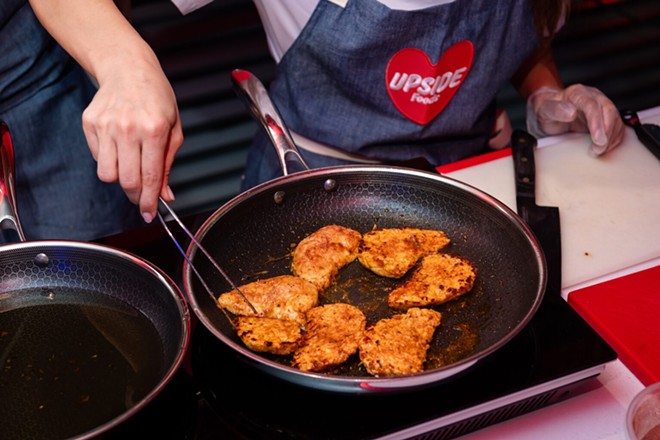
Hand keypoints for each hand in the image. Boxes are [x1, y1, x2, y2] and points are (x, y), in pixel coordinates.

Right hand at [82, 56, 182, 222]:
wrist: (127, 68)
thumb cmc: (156, 97)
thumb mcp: (174, 128)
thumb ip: (168, 163)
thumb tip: (165, 194)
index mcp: (154, 130)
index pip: (150, 177)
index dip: (150, 201)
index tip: (150, 214)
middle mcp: (128, 129)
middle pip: (126, 181)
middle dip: (136, 196)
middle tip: (142, 197)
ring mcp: (106, 126)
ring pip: (107, 174)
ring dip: (120, 179)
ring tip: (131, 168)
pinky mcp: (89, 124)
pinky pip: (97, 158)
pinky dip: (109, 162)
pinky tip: (120, 149)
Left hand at [526, 84, 623, 155]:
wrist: (546, 113)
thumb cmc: (545, 111)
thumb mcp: (544, 110)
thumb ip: (555, 109)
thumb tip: (571, 113)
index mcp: (577, 94)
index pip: (592, 105)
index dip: (597, 122)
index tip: (597, 139)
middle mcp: (592, 97)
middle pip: (609, 111)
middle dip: (607, 132)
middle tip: (599, 149)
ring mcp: (600, 107)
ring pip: (615, 119)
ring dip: (611, 137)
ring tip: (599, 151)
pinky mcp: (604, 118)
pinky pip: (616, 126)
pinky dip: (613, 139)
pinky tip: (605, 148)